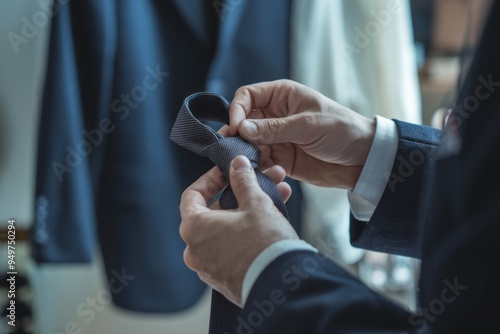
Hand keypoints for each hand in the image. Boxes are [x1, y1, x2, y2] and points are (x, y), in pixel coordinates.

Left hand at [179, 156, 298, 306]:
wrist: (282, 286)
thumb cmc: (265, 244)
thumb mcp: (255, 204)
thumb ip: (243, 181)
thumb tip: (237, 165)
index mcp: (194, 228)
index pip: (192, 195)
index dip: (211, 179)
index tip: (228, 172)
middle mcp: (195, 250)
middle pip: (213, 212)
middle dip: (240, 194)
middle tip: (260, 182)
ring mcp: (209, 268)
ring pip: (227, 231)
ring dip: (249, 212)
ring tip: (277, 198)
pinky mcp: (225, 280)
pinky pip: (232, 249)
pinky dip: (247, 234)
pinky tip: (271, 223)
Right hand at [228, 79, 375, 188]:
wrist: (362, 159)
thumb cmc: (342, 130)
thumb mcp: (308, 125)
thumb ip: (274, 128)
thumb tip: (242, 128)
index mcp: (282, 96)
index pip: (247, 96)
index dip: (237, 110)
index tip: (236, 128)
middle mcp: (275, 115)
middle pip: (243, 121)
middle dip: (237, 134)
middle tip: (235, 149)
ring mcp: (276, 138)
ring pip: (248, 144)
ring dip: (246, 153)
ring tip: (248, 163)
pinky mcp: (280, 159)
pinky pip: (260, 162)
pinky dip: (257, 167)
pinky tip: (262, 172)